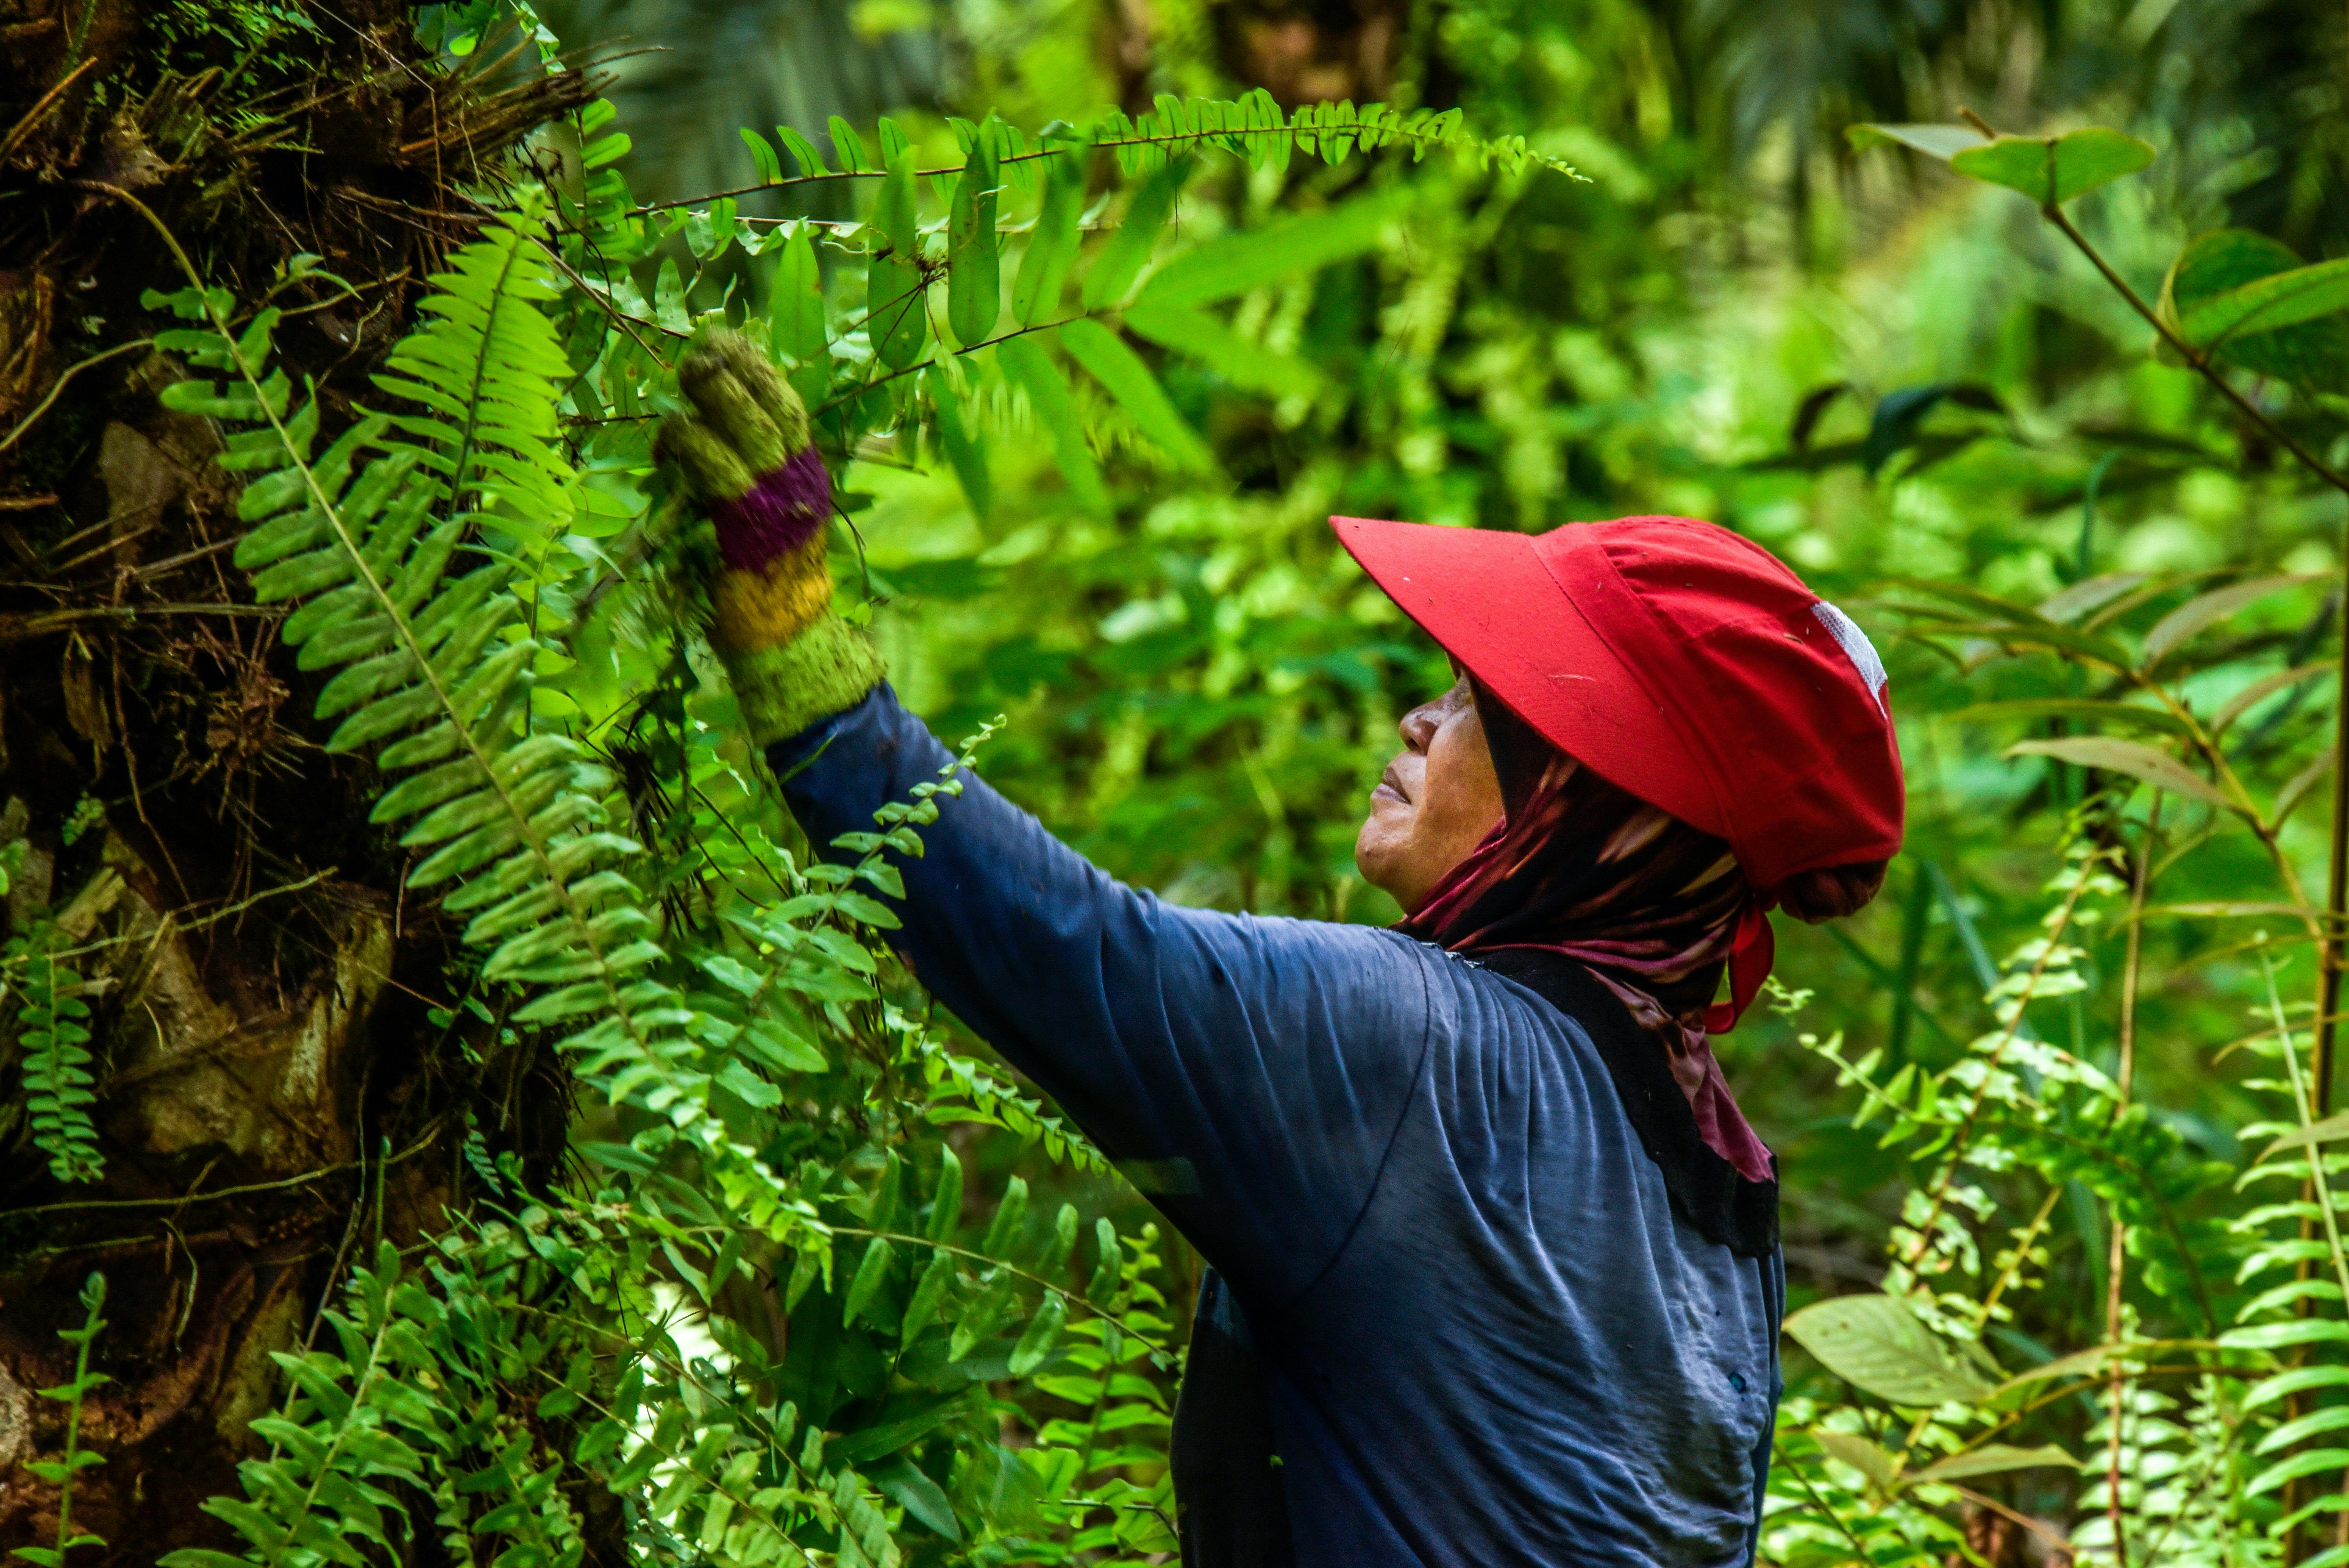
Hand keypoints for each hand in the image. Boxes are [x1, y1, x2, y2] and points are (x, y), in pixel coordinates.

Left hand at [660, 331, 836, 654]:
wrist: (786, 634)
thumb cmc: (766, 575)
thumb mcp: (769, 513)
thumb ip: (751, 473)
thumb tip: (707, 428)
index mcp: (806, 473)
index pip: (787, 404)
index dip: (756, 367)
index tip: (725, 342)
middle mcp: (799, 480)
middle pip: (771, 404)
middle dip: (733, 369)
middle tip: (697, 352)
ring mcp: (777, 500)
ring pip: (747, 426)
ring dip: (712, 394)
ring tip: (684, 377)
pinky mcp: (747, 524)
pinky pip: (714, 466)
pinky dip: (688, 442)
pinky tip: (667, 440)